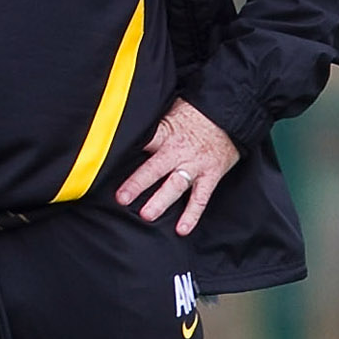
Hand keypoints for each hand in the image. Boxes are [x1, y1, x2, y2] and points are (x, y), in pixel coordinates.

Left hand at [115, 100, 241, 236]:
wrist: (230, 112)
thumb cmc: (198, 111)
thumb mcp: (170, 109)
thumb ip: (152, 122)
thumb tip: (128, 119)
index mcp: (165, 133)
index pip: (142, 142)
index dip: (124, 152)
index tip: (108, 164)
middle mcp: (178, 151)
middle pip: (154, 169)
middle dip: (137, 183)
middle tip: (122, 198)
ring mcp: (195, 165)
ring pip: (175, 185)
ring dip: (161, 201)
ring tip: (147, 215)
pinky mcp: (210, 175)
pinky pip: (200, 198)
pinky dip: (192, 214)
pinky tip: (182, 229)